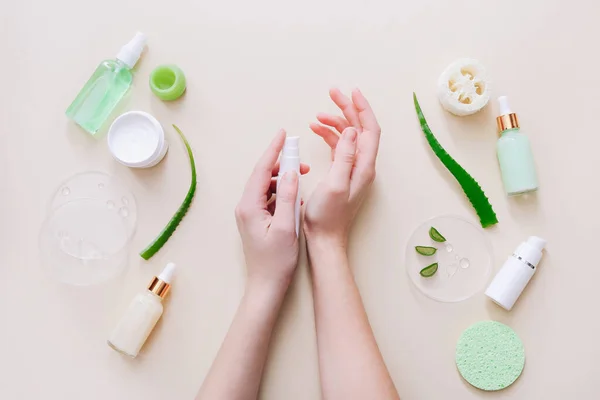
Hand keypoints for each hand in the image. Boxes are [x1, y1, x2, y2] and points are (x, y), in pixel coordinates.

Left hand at [235, 130, 309, 290]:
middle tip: (301, 159)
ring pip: (266, 187)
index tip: (283, 133)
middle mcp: (245, 207)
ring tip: (302, 178)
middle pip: (262, 176)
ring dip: (283, 180)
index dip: (273, 150)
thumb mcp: (286, 227)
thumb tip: (291, 172)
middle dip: (281, 164)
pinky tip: (295, 198)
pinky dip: (281, 193)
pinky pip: (268, 198)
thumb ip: (287, 197)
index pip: (261, 170)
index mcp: (249, 206)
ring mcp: (249, 214)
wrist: (266, 285)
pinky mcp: (256, 220)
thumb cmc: (276, 260)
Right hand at [305, 88, 380, 247]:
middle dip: (347, 110)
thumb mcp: (336, 184)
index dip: (362, 109)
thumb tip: (352, 130)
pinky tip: (316, 131)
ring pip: (348, 137)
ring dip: (335, 123)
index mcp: (364, 167)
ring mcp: (352, 170)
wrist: (325, 239)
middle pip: (360, 130)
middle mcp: (362, 166)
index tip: (351, 92)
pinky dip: (329, 136)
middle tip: (332, 94)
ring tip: (317, 116)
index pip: (370, 130)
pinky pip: (339, 148)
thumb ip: (345, 156)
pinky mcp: (342, 175)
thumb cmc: (328, 216)